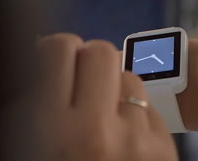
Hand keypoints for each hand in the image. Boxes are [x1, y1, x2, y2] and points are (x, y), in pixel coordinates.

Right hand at [36, 34, 176, 160]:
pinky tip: (125, 135)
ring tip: (105, 116)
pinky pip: (149, 107)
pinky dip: (136, 114)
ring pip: (129, 77)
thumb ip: (38, 100)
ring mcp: (136, 139)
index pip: (59, 49)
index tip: (55, 59)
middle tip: (83, 80)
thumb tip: (39, 53)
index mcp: (54, 129)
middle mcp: (97, 130)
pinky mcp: (164, 148)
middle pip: (101, 52)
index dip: (57, 50)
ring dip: (116, 87)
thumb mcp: (33, 143)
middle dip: (90, 60)